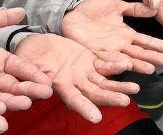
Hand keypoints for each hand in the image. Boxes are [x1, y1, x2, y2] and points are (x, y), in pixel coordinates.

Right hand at [16, 34, 139, 123]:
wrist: (36, 44)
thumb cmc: (28, 57)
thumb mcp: (29, 66)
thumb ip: (37, 76)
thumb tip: (44, 87)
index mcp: (60, 86)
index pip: (74, 100)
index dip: (84, 108)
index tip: (96, 118)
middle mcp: (75, 83)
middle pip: (95, 93)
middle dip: (110, 98)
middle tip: (125, 101)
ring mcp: (84, 73)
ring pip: (104, 82)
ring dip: (118, 86)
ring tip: (134, 88)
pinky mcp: (89, 61)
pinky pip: (104, 65)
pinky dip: (114, 66)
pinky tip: (126, 65)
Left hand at [62, 0, 162, 74]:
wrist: (70, 13)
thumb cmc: (92, 9)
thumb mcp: (116, 6)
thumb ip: (134, 9)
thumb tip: (153, 7)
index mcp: (125, 34)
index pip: (147, 42)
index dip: (160, 46)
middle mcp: (119, 46)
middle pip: (140, 53)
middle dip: (154, 57)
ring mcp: (107, 52)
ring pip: (126, 60)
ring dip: (138, 64)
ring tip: (150, 68)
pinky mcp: (93, 54)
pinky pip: (105, 60)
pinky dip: (115, 63)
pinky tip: (125, 65)